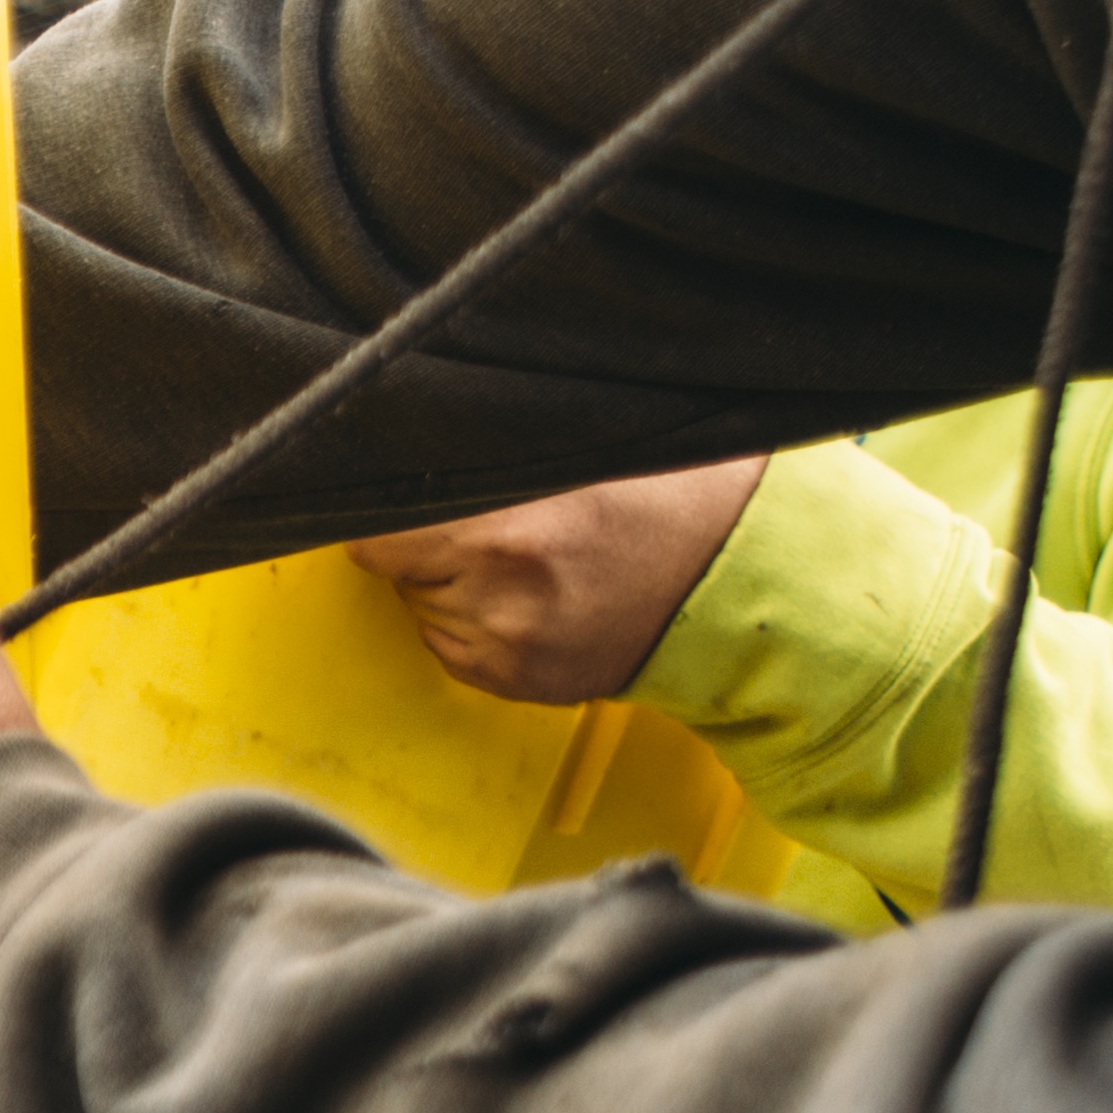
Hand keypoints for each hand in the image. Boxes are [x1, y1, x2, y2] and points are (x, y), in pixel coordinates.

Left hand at [348, 459, 767, 705]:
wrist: (737, 567)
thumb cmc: (665, 491)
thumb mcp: (571, 444)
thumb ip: (483, 448)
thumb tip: (400, 431)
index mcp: (502, 530)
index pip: (376, 529)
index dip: (391, 506)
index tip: (408, 495)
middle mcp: (499, 596)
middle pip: (397, 567)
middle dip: (427, 540)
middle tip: (493, 518)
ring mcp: (511, 647)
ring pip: (425, 606)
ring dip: (452, 582)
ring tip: (525, 555)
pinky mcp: (522, 682)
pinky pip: (454, 647)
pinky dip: (475, 623)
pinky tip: (530, 595)